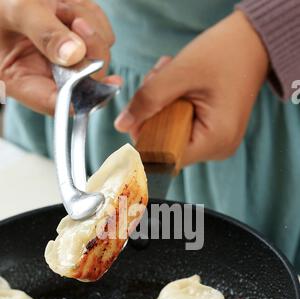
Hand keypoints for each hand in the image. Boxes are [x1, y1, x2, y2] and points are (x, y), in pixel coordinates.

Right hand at [0, 0, 118, 114]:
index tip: (106, 86)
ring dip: (89, 28)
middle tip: (76, 22)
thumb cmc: (0, 2)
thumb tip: (75, 55)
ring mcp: (63, 58)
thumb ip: (44, 33)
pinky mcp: (77, 41)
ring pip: (99, 56)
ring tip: (60, 8)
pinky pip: (102, 35)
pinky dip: (92, 18)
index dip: (83, 99)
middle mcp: (44, 73)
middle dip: (89, 51)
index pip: (57, 103)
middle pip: (86, 81)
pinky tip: (68, 6)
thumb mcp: (15, 11)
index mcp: (20, 79)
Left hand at [115, 11, 268, 165]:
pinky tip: (178, 84)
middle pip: (166, 144)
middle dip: (154, 114)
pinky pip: (180, 126)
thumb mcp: (180, 73)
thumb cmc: (224, 53)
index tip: (140, 109)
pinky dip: (172, 105)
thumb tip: (121, 124)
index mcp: (215, 141)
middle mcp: (217, 149)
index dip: (146, 135)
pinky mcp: (212, 133)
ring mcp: (215, 143)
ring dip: (161, 105)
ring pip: (170, 133)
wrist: (251, 44)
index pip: (165, 156)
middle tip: (158, 79)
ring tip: (170, 75)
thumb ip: (148, 99)